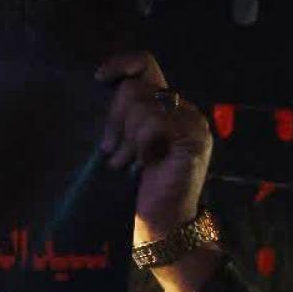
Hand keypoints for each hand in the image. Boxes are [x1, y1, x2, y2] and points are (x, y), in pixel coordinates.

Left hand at [96, 52, 217, 291]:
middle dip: (115, 120)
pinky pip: (154, 122)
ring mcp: (192, 122)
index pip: (145, 64)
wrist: (161, 227)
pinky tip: (144, 164)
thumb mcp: (123, 143)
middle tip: (113, 152)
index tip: (99, 78)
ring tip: (128, 164)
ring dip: (126, 138)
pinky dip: (141, 143)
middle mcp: (183, 109)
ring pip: (142, 105)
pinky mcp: (194, 137)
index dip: (121, 64)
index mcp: (165, 107)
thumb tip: (100, 84)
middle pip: (135, 88)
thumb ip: (122, 115)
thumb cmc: (136, 189)